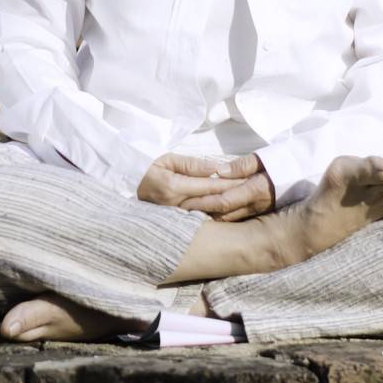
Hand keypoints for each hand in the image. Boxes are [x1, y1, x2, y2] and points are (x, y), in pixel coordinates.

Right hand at [136, 152, 274, 219]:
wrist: (126, 187)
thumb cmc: (146, 168)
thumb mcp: (167, 159)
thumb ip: (192, 164)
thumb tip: (215, 168)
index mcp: (173, 187)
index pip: (209, 186)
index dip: (230, 184)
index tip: (248, 182)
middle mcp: (176, 205)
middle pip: (213, 203)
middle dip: (234, 199)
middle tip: (256, 195)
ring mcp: (176, 217)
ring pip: (209, 215)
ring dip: (229, 210)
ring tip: (249, 205)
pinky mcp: (177, 223)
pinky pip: (201, 220)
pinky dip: (217, 217)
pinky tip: (232, 214)